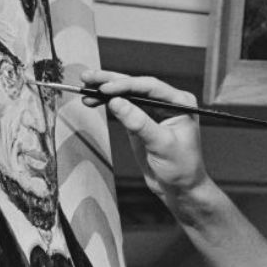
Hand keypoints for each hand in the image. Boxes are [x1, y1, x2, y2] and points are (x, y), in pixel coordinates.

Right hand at [80, 70, 209, 201]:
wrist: (180, 189)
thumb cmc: (181, 168)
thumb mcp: (161, 145)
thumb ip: (139, 123)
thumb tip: (116, 102)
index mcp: (180, 103)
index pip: (150, 87)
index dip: (126, 85)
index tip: (105, 88)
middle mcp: (167, 102)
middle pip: (136, 86)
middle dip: (111, 81)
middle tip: (89, 77)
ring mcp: (153, 110)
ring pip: (126, 94)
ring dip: (105, 91)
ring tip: (85, 86)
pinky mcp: (140, 121)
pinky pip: (122, 106)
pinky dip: (106, 103)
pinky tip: (92, 100)